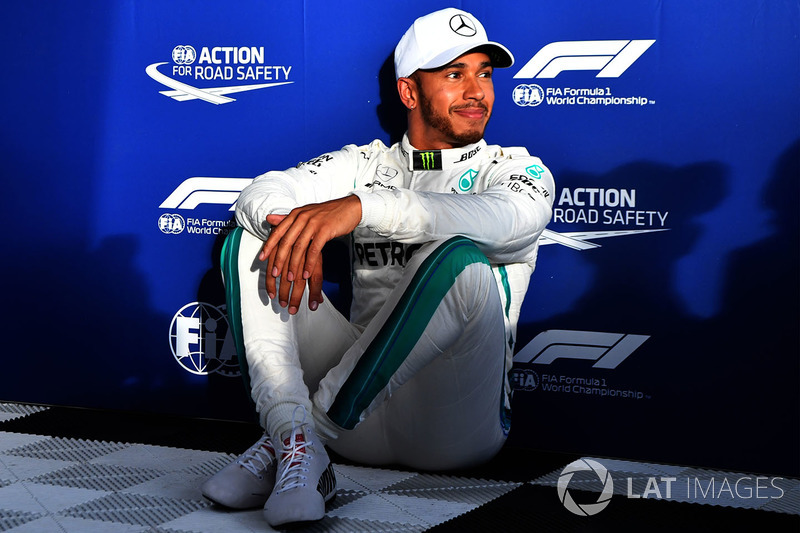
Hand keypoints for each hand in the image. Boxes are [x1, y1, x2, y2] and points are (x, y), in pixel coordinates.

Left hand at [259, 195, 360, 313]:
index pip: (278, 231)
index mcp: (295, 214)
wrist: (349, 207)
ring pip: (299, 247)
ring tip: (290, 278)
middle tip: (274, 274)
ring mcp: (313, 223)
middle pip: (286, 241)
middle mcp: (302, 217)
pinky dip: (309, 263)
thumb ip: (287, 218)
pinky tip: (307, 274)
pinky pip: (314, 250)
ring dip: (293, 265)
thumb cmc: (327, 214)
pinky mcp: (325, 230)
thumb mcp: (305, 213)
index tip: (262, 258)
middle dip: (279, 259)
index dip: (269, 245)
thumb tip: (269, 218)